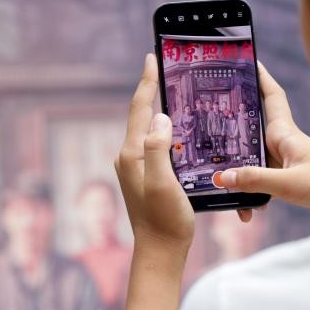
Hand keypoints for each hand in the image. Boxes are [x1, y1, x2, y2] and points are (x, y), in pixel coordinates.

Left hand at [114, 54, 193, 251]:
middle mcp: (130, 157)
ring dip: (161, 108)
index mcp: (131, 154)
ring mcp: (137, 166)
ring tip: (175, 90)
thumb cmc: (165, 221)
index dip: (148, 82)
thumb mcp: (163, 183)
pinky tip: (179, 127)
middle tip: (167, 67)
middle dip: (154, 89)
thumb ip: (158, 149)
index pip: (140, 109)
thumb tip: (160, 118)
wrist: (160, 252)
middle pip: (142, 114)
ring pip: (149, 128)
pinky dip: (166, 128)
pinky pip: (156, 142)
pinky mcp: (147, 175)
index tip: (152, 57)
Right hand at [223, 61, 309, 220]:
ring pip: (250, 160)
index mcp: (286, 133)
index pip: (270, 95)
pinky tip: (247, 212)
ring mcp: (283, 162)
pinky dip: (251, 196)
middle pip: (250, 127)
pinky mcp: (286, 180)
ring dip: (236, 173)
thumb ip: (255, 181)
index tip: (243, 59)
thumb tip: (220, 177)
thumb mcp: (289, 184)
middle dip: (230, 123)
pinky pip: (259, 184)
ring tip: (218, 186)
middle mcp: (282, 143)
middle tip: (205, 115)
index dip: (258, 75)